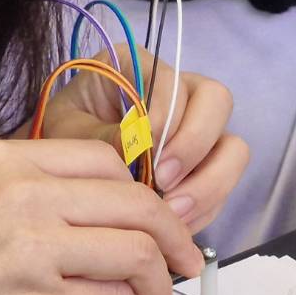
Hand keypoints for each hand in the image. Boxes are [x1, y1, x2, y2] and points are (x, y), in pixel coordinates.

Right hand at [0, 138, 203, 294]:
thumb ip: (23, 199)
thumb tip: (85, 224)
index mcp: (4, 160)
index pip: (105, 160)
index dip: (143, 196)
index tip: (153, 224)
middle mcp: (24, 193)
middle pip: (138, 201)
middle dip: (173, 238)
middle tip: (182, 266)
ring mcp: (33, 246)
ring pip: (137, 249)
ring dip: (160, 283)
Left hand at [39, 46, 249, 234]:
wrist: (61, 172)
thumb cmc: (62, 141)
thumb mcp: (70, 134)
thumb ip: (103, 137)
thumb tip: (140, 150)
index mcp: (141, 69)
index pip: (175, 80)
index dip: (168, 118)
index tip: (146, 153)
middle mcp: (180, 93)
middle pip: (218, 102)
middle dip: (195, 146)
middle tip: (164, 182)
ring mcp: (199, 133)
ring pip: (233, 149)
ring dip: (209, 184)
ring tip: (173, 213)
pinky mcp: (205, 170)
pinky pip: (223, 188)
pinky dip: (204, 209)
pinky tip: (174, 226)